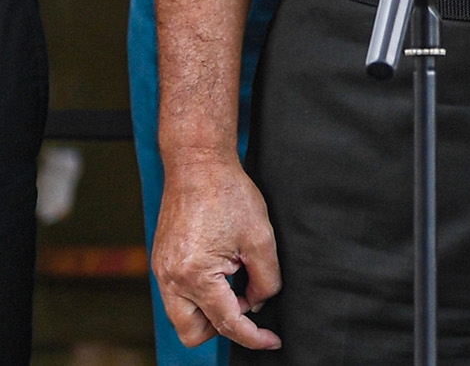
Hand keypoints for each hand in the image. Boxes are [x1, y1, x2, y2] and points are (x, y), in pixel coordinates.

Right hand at [154, 153, 280, 350]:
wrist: (197, 165)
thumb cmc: (229, 195)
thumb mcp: (261, 238)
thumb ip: (266, 278)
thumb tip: (260, 303)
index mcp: (196, 276)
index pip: (227, 322)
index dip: (253, 336)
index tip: (271, 341)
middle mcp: (171, 280)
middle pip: (194, 332)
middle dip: (223, 326)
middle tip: (249, 299)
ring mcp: (162, 272)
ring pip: (183, 317)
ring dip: (211, 310)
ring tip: (237, 278)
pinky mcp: (161, 263)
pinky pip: (179, 296)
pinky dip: (202, 294)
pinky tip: (223, 270)